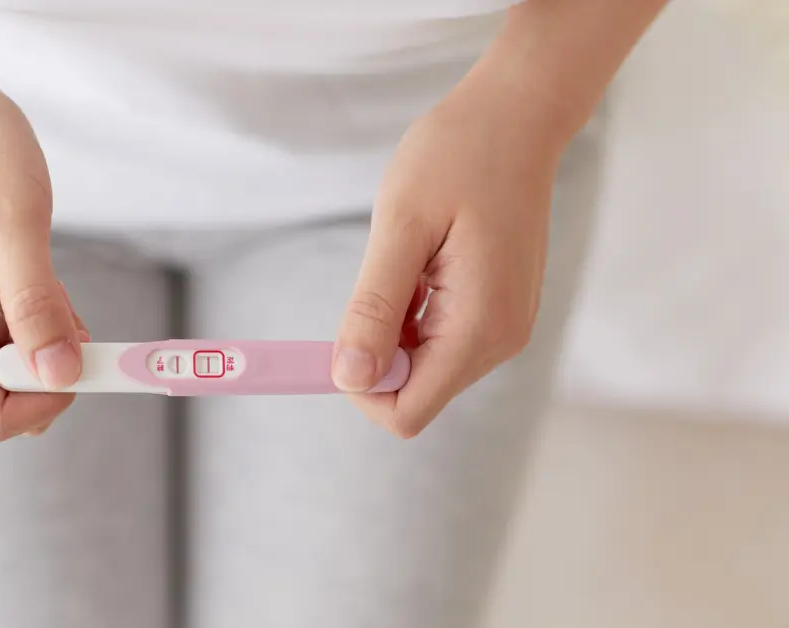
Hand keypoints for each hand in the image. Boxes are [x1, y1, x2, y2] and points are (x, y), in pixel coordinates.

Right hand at [0, 70, 86, 441]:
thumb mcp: (14, 221)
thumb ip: (36, 304)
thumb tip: (60, 376)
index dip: (48, 400)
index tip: (84, 351)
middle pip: (7, 397)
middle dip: (54, 365)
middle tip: (67, 301)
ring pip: (15, 368)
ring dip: (49, 336)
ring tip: (45, 269)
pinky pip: (11, 337)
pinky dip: (40, 316)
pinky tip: (37, 268)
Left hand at [332, 83, 567, 437]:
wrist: (516, 116)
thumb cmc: (457, 156)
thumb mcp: (401, 226)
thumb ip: (376, 307)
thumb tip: (350, 378)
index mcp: (479, 328)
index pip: (407, 411)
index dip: (360, 384)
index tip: (342, 325)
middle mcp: (500, 341)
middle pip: (414, 393)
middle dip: (375, 352)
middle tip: (378, 277)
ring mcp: (504, 328)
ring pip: (423, 368)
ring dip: (393, 329)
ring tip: (408, 260)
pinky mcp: (498, 312)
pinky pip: (439, 341)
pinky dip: (412, 315)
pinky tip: (421, 262)